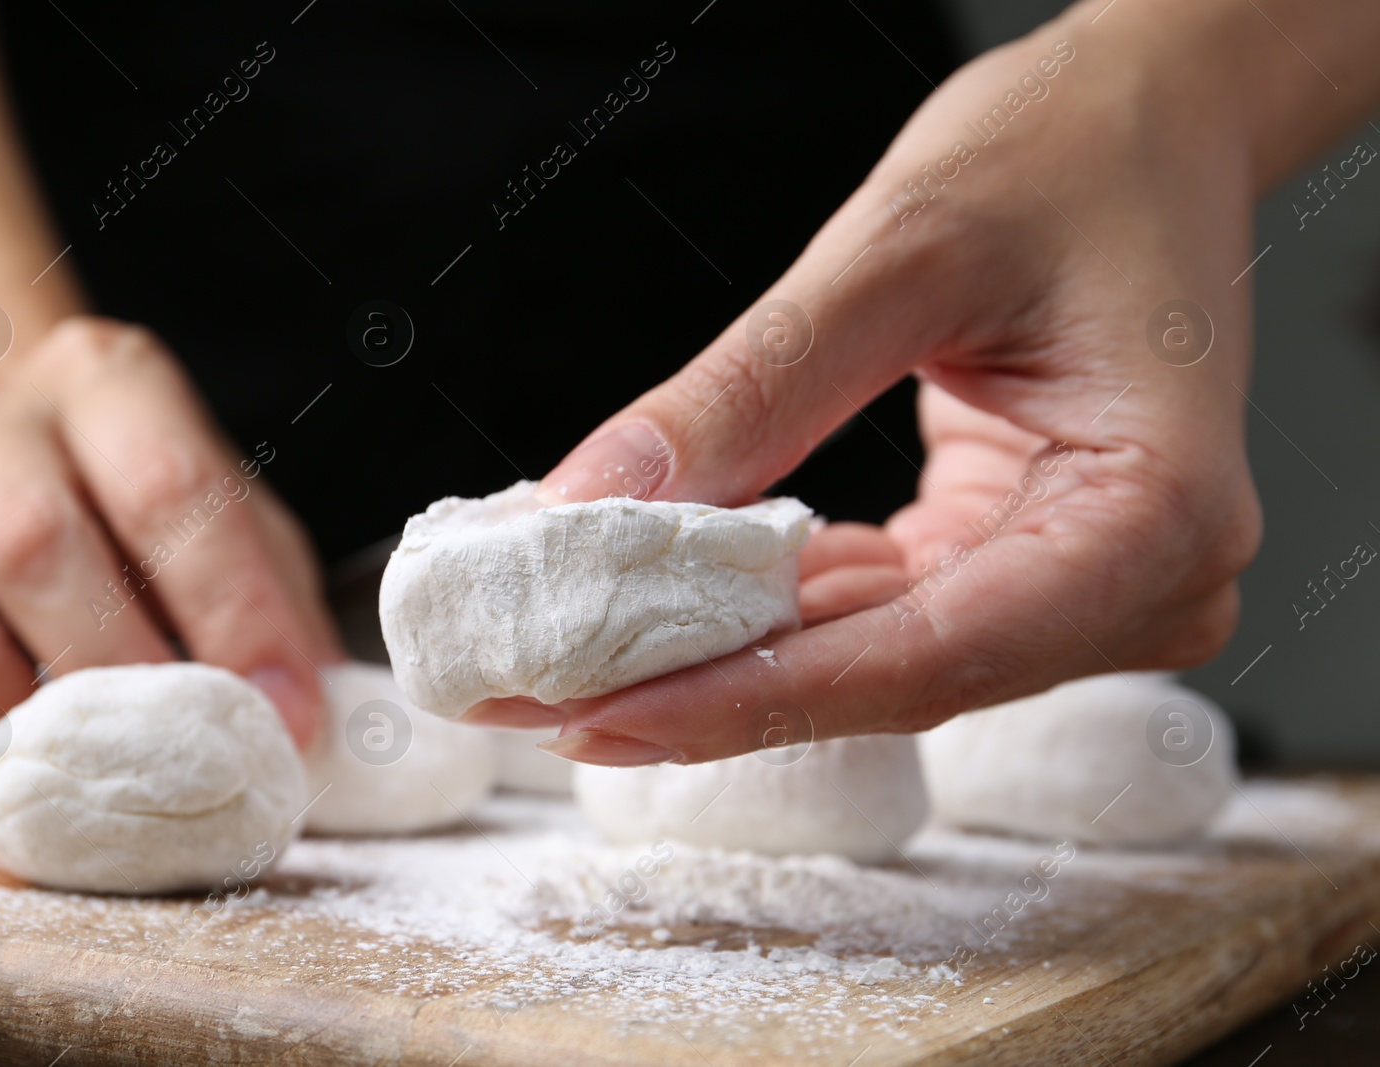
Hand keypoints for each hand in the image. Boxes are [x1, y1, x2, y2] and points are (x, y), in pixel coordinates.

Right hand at [0, 317, 342, 769]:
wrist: (9, 438)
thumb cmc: (138, 492)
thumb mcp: (231, 513)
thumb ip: (273, 599)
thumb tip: (307, 719)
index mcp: (113, 379)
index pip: (173, 489)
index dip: (233, 615)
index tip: (282, 716)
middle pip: (35, 543)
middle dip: (117, 674)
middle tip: (176, 757)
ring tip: (68, 757)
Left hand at [475, 12, 1266, 762]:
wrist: (1149, 121)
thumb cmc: (1076, 153)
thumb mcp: (901, 251)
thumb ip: (751, 390)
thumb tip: (596, 504)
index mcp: (1153, 512)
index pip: (926, 655)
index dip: (747, 698)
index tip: (597, 711)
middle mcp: (1140, 579)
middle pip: (889, 680)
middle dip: (705, 691)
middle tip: (538, 696)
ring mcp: (1082, 583)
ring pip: (868, 663)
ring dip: (719, 659)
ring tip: (569, 655)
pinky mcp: (1018, 564)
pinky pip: (875, 615)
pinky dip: (765, 609)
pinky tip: (657, 604)